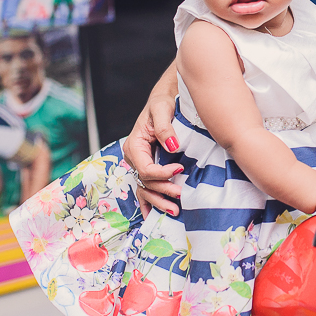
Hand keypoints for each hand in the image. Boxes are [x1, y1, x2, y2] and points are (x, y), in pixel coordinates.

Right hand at [125, 94, 183, 216]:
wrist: (166, 99)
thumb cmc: (163, 102)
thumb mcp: (162, 109)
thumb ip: (166, 128)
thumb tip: (173, 147)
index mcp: (134, 145)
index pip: (145, 168)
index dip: (162, 173)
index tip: (179, 168)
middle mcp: (134, 157)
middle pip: (146, 181)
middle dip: (163, 189)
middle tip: (181, 193)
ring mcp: (140, 164)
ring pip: (146, 188)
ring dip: (159, 201)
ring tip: (175, 210)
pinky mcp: (148, 167)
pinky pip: (146, 188)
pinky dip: (150, 202)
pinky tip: (153, 216)